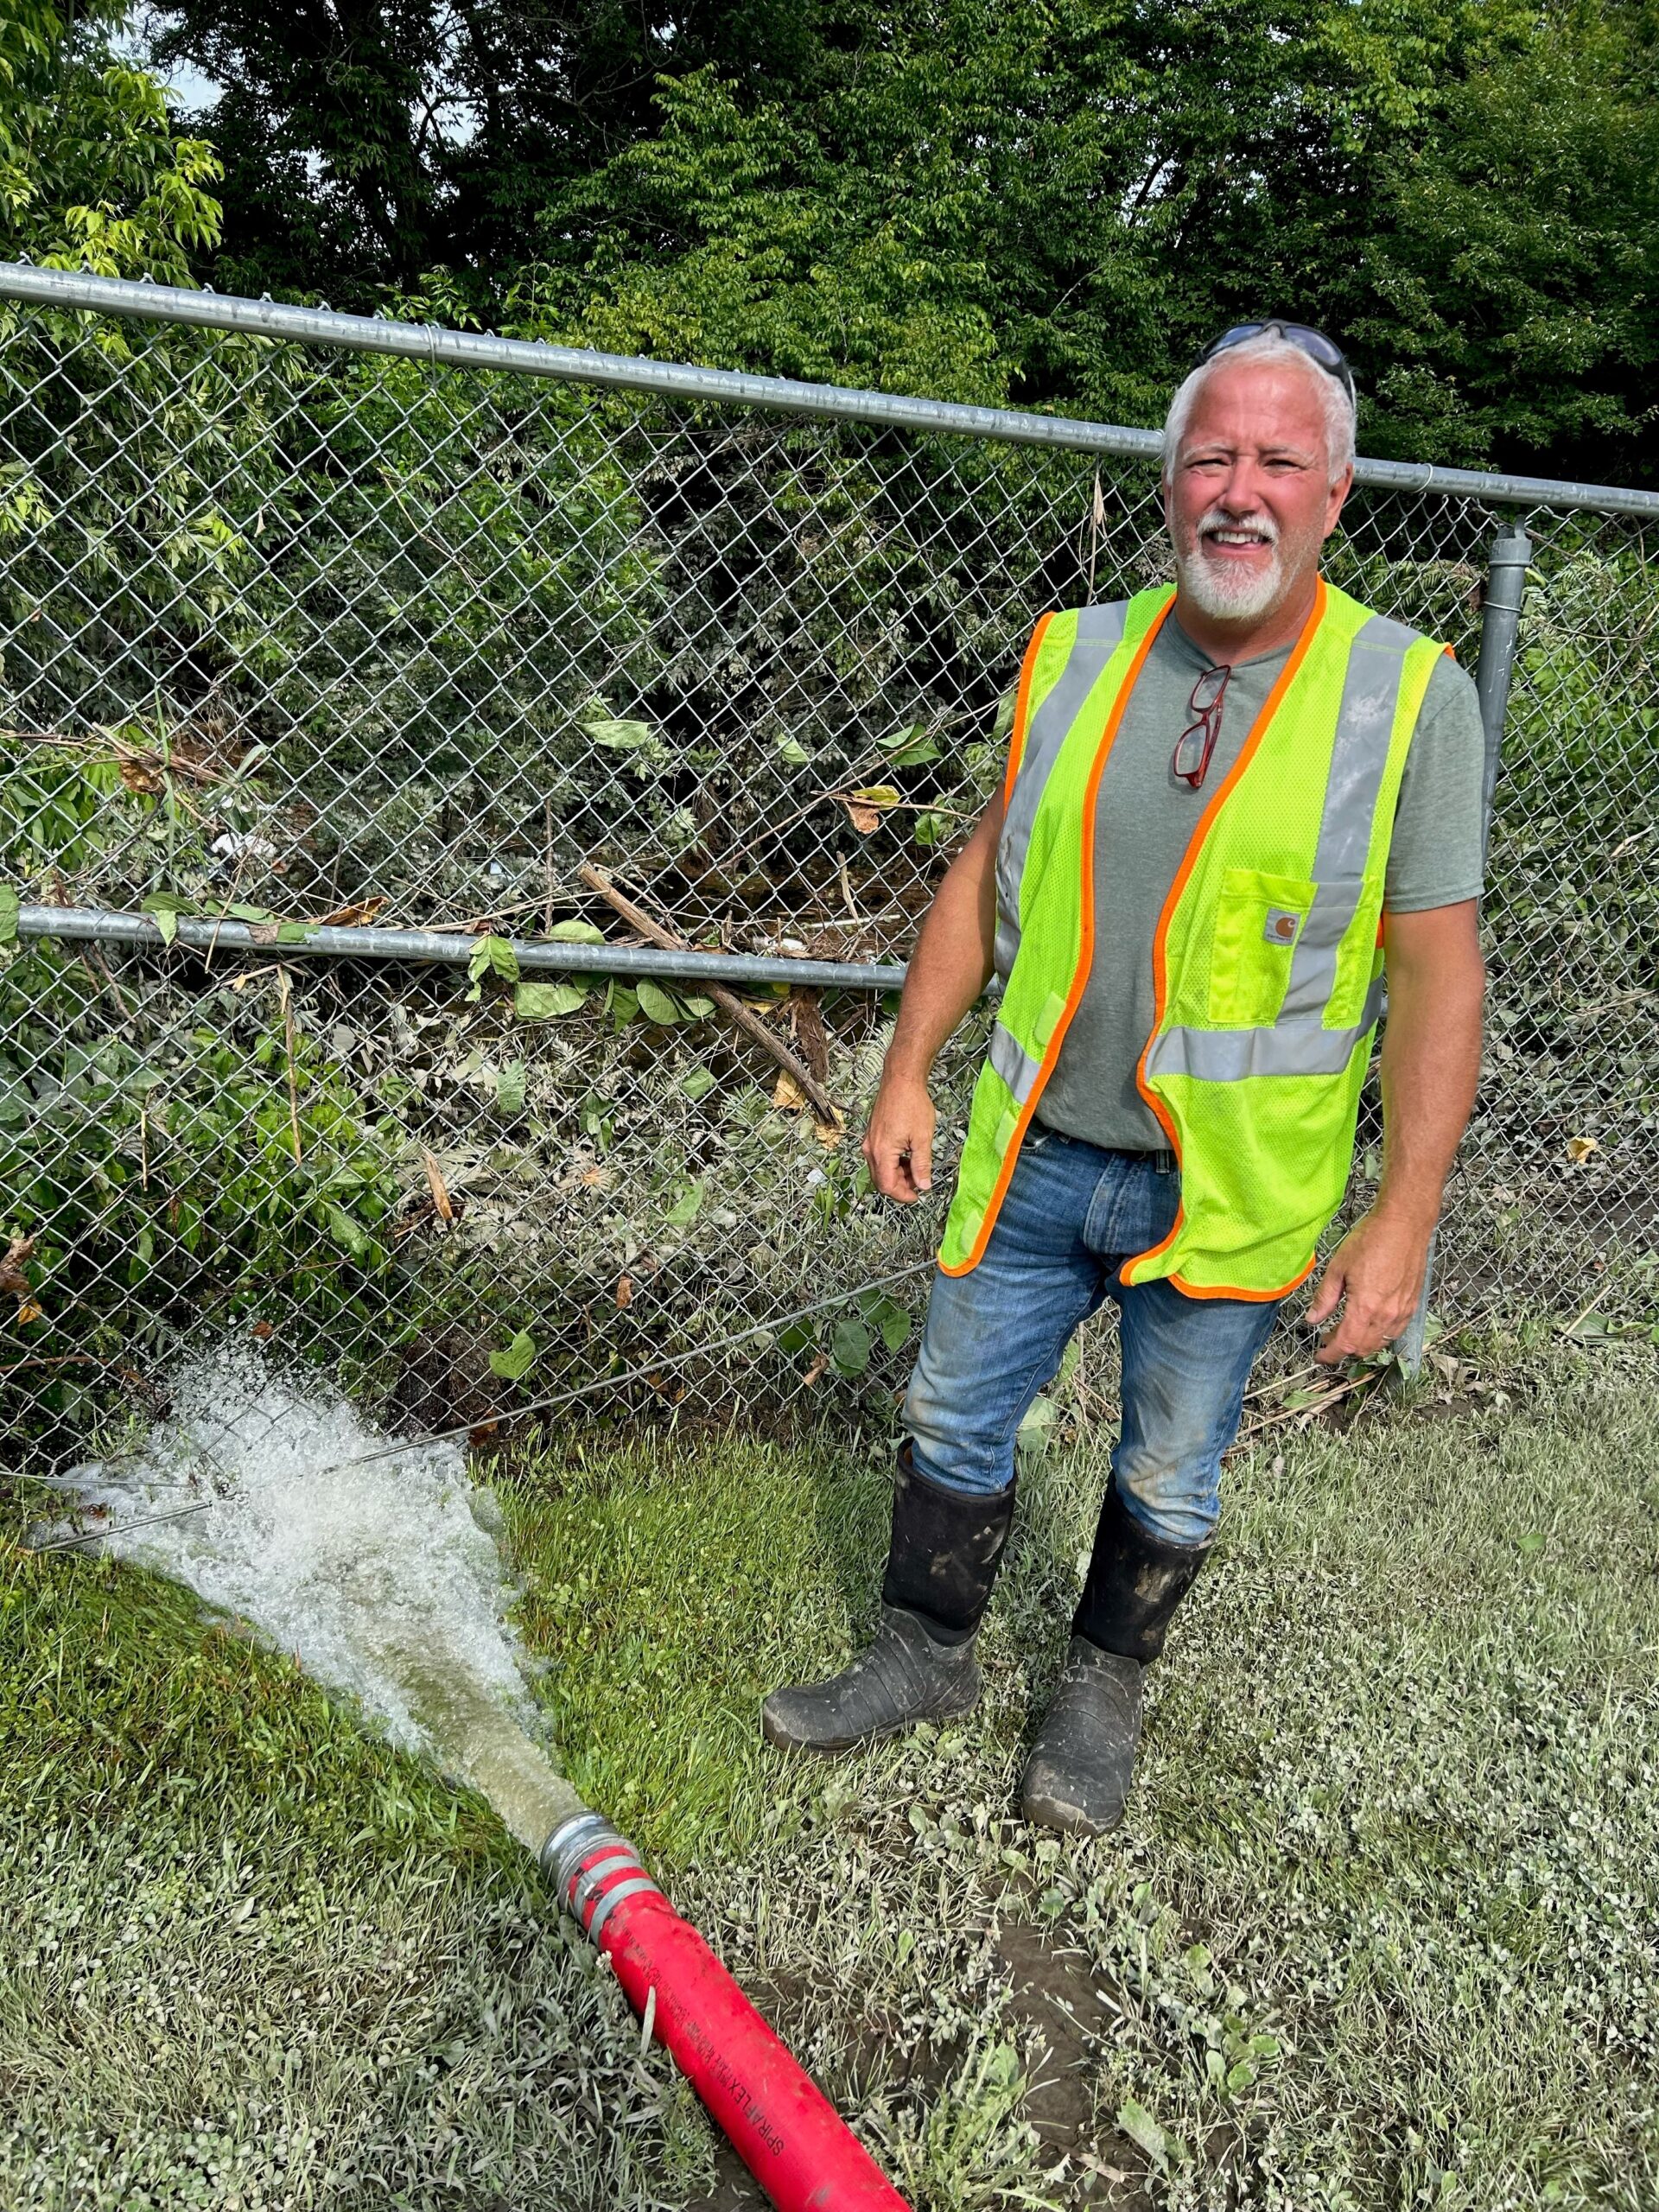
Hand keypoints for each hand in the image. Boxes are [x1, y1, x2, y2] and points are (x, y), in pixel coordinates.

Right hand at [863, 1070, 935, 1202]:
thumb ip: (922, 1165)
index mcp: (882, 1151)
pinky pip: (880, 1157)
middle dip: (901, 1186)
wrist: (901, 1079)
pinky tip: (908, 1155)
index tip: (917, 1196)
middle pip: (881, 1180)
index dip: (903, 1195)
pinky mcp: (873, 1134)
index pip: (887, 1185)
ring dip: (898, 1174)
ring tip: (917, 1167)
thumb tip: (923, 1185)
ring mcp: (870, 1141)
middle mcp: (871, 1148)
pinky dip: (894, 1162)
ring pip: (881, 1169)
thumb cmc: (911, 1102)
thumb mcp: (923, 1138)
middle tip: (919, 1183)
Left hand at [1304, 1207, 1432, 1364]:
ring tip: (1346, 1331)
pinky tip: (1369, 1325)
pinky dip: (1379, 1336)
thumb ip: (1324, 1298)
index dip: (1330, 1355)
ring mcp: (1402, 1311)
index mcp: (1365, 1307)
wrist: (1404, 1225)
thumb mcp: (1338, 1268)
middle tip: (1328, 1338)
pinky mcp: (1412, 1304)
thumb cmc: (1371, 1239)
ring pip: (1380, 1343)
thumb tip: (1313, 1318)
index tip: (1320, 1356)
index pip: (1346, 1344)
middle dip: (1343, 1349)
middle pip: (1363, 1348)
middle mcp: (1386, 1314)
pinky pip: (1395, 1332)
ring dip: (1361, 1344)